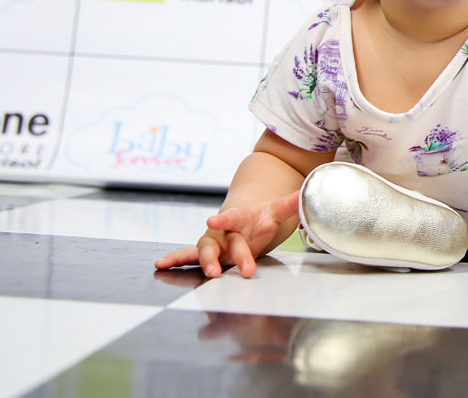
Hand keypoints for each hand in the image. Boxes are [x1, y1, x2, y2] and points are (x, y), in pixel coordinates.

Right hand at [153, 190, 299, 278]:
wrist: (241, 220)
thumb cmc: (258, 218)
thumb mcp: (276, 211)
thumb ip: (290, 204)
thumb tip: (307, 193)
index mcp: (240, 217)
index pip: (234, 217)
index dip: (224, 218)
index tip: (214, 219)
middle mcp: (223, 231)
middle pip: (228, 243)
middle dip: (237, 256)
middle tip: (246, 270)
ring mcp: (213, 242)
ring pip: (205, 252)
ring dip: (205, 263)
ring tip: (210, 273)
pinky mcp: (206, 254)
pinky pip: (187, 257)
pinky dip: (174, 261)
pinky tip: (160, 265)